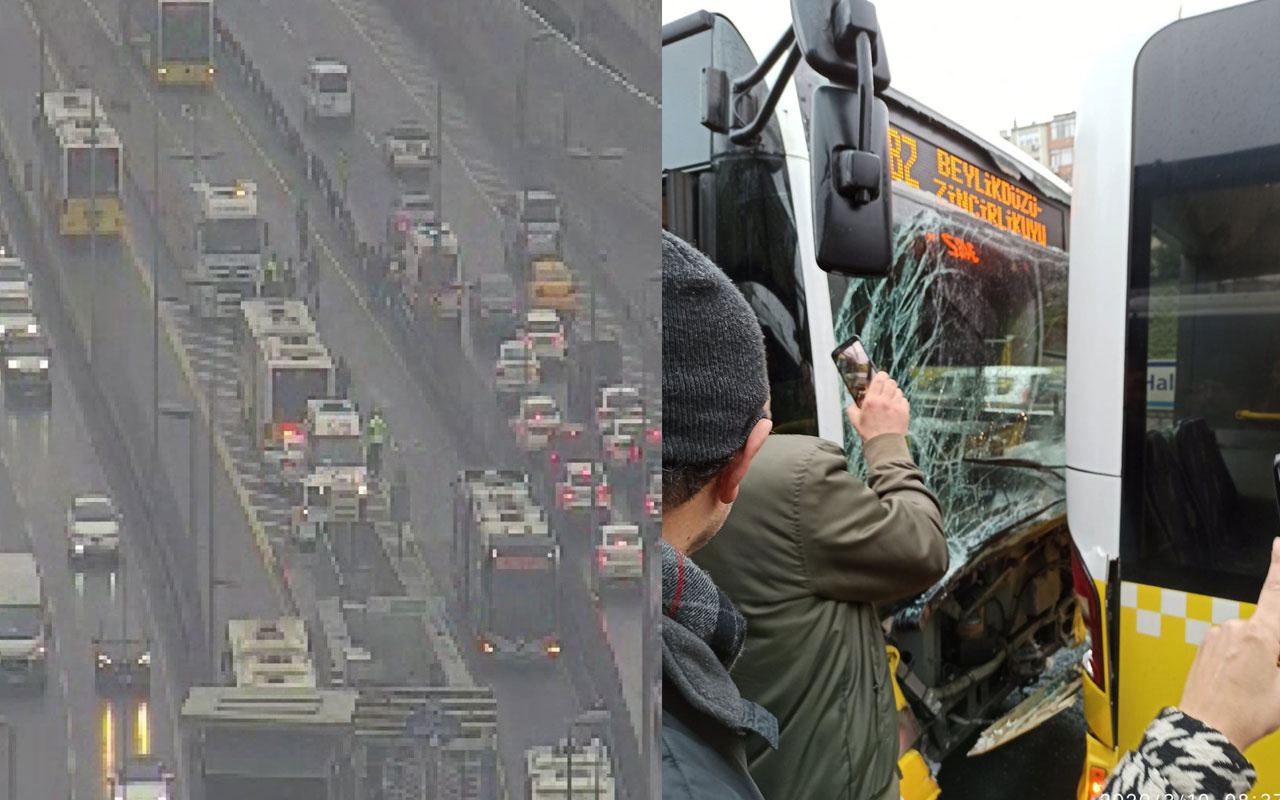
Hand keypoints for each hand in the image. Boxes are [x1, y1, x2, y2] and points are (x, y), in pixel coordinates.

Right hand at [845, 371, 909, 442]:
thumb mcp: (855, 421)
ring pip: (898, 391)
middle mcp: (885, 401)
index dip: (881, 375)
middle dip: (888, 384)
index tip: (880, 377)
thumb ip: (852, 409)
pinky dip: (900, 402)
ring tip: (889, 401)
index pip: (880, 378)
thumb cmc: (869, 433)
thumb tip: (854, 403)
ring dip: (894, 394)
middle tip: (885, 389)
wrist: (884, 445)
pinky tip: (895, 409)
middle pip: (891, 382)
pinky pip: (904, 400)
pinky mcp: (904, 412)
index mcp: (872, 400)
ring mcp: (896, 406)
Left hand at [1179, 537, 1279, 752]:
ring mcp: (1216, 637)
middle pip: (1269, 629)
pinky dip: (1241, 660)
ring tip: (1252, 688)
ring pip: (1250, 641)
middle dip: (1277, 650)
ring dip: (1258, 657)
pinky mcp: (1205, 647)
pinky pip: (1231, 647)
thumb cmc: (1244, 714)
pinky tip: (1238, 684)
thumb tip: (1278, 656)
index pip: (1277, 592)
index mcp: (1260, 634)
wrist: (1204, 730)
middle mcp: (1234, 628)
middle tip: (1271, 680)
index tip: (1279, 544)